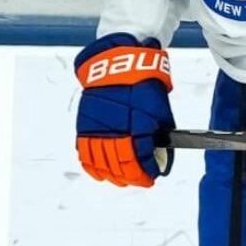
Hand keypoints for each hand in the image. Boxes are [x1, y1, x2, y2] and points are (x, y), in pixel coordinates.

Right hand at [73, 33, 174, 187]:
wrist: (118, 64)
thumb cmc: (143, 85)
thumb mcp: (161, 111)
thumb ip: (161, 134)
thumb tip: (161, 153)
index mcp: (137, 130)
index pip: (141, 162)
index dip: (147, 174)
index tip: (152, 177)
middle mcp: (116, 132)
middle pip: (121, 167)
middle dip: (132, 177)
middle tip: (139, 180)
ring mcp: (98, 130)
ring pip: (102, 163)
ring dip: (112, 176)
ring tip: (121, 180)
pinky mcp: (85, 125)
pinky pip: (85, 152)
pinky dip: (92, 166)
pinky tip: (99, 173)